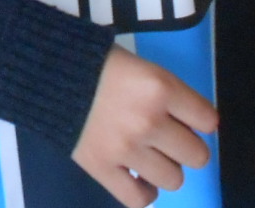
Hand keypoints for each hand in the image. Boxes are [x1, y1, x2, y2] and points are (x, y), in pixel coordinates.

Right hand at [72, 46, 217, 206]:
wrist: (46, 71)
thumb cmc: (95, 61)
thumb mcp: (139, 65)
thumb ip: (166, 93)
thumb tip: (190, 124)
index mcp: (159, 87)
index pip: (208, 121)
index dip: (199, 121)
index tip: (186, 118)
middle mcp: (148, 121)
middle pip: (197, 156)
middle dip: (185, 147)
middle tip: (166, 136)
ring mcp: (125, 149)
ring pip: (174, 180)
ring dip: (165, 168)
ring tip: (147, 154)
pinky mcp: (102, 168)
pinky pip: (139, 198)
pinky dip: (143, 191)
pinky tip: (136, 177)